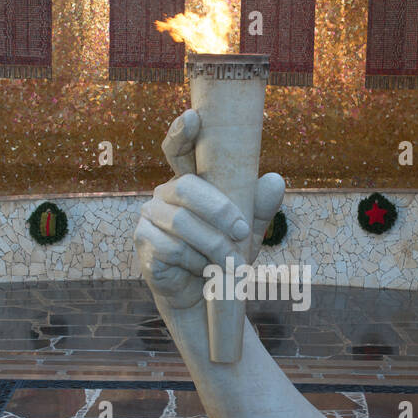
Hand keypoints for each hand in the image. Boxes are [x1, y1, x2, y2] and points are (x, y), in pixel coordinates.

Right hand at [134, 109, 286, 309]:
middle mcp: (163, 195)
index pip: (179, 150)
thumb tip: (274, 179)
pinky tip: (203, 272)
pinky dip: (195, 262)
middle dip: (220, 211)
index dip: (181, 132)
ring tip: (232, 264)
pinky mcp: (143, 245)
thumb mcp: (248, 233)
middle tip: (243, 232)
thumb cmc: (223, 258)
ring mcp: (148, 218)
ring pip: (183, 223)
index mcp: (188, 183)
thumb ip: (260, 207)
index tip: (193, 117)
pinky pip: (172, 248)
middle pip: (186, 188)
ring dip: (214, 246)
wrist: (204, 300)